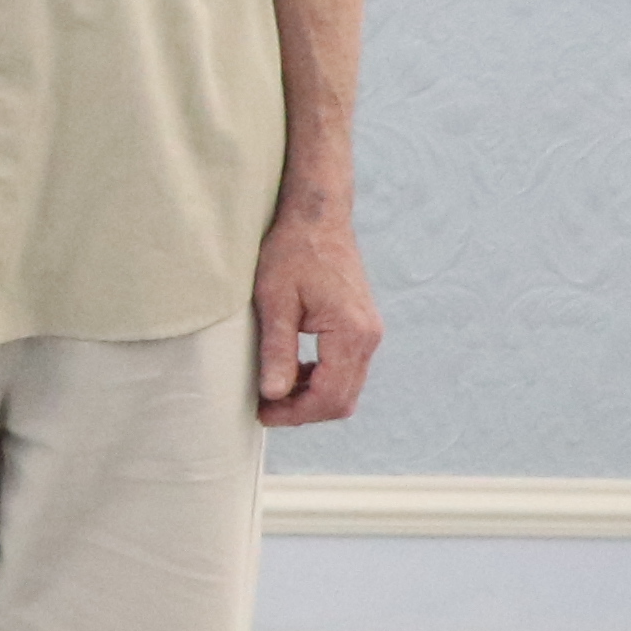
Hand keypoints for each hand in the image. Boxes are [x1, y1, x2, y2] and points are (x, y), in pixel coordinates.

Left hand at [253, 206, 378, 426]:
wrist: (317, 218)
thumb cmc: (292, 252)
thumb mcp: (275, 301)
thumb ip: (277, 350)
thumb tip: (274, 394)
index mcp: (351, 333)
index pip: (329, 395)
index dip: (295, 413)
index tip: (262, 412)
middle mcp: (369, 337)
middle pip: (342, 399)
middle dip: (303, 411)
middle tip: (264, 408)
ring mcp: (369, 332)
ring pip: (346, 387)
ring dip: (311, 396)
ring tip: (273, 390)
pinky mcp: (362, 327)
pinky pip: (346, 369)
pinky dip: (320, 379)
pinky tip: (292, 370)